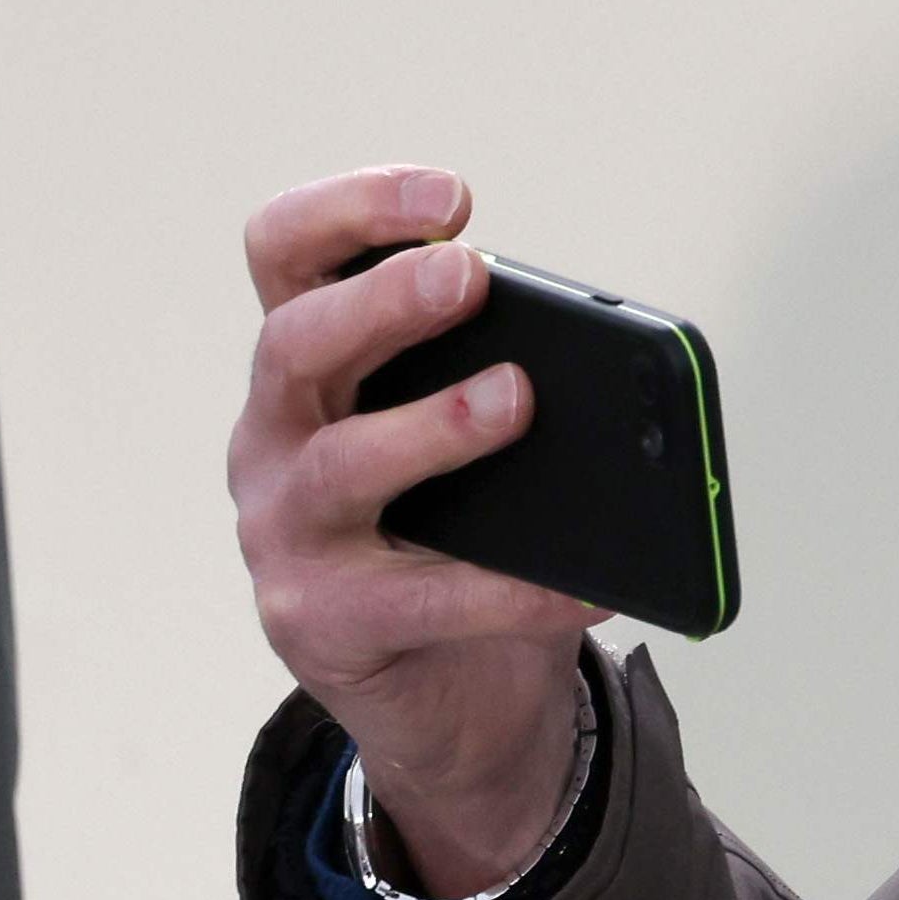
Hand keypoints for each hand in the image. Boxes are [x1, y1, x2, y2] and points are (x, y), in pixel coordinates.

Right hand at [231, 167, 597, 894]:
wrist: (451, 703)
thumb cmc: (464, 543)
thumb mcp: (479, 448)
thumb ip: (514, 388)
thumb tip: (625, 379)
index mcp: (306, 370)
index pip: (284, 254)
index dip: (349, 210)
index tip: (451, 196)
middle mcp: (273, 438)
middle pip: (295, 342)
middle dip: (383, 298)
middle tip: (471, 273)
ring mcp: (283, 534)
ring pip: (341, 465)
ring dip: (434, 424)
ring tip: (516, 398)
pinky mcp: (318, 625)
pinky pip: (420, 600)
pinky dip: (512, 590)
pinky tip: (585, 585)